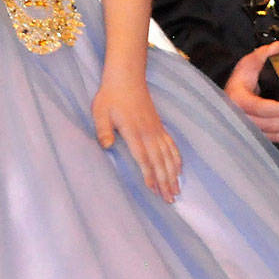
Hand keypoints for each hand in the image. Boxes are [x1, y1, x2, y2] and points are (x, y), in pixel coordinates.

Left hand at [93, 71, 180, 201]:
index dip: (150, 176)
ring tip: (177, 191)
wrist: (126, 77)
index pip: (144, 159)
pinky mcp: (159, 126)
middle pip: (160, 162)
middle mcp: (149, 133)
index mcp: (134, 132)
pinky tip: (179, 170)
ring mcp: (156, 130)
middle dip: (165, 182)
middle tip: (171, 200)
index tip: (154, 191)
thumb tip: (106, 146)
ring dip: (173, 175)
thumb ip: (103, 130)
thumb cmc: (110, 96)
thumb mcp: (100, 111)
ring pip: (168, 156)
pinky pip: (171, 145)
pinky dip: (176, 159)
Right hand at [225, 42, 278, 142]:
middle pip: (274, 123)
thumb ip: (262, 54)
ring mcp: (252, 128)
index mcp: (238, 99)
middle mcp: (243, 117)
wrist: (233, 96)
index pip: (262, 108)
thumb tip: (277, 46)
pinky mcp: (262, 134)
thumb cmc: (239, 82)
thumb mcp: (248, 64)